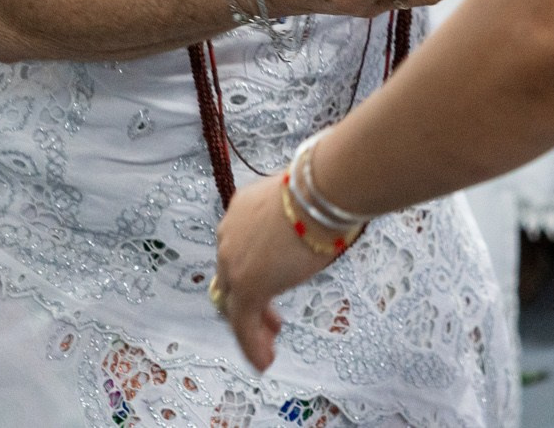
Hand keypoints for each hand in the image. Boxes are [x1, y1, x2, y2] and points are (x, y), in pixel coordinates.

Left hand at [213, 172, 330, 371]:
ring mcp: (233, 261)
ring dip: (251, 328)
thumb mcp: (300, 206)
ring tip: (267, 351)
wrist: (320, 195)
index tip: (273, 281)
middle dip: (250, 302)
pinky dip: (251, 344)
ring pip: (234, 303)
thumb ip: (293, 222)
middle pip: (231, 278)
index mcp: (242, 210)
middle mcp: (230, 234)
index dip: (252, 270)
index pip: (239, 248)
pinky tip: (264, 361)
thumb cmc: (323, 192)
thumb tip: (313, 230)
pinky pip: (242, 322)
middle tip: (272, 323)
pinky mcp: (245, 286)